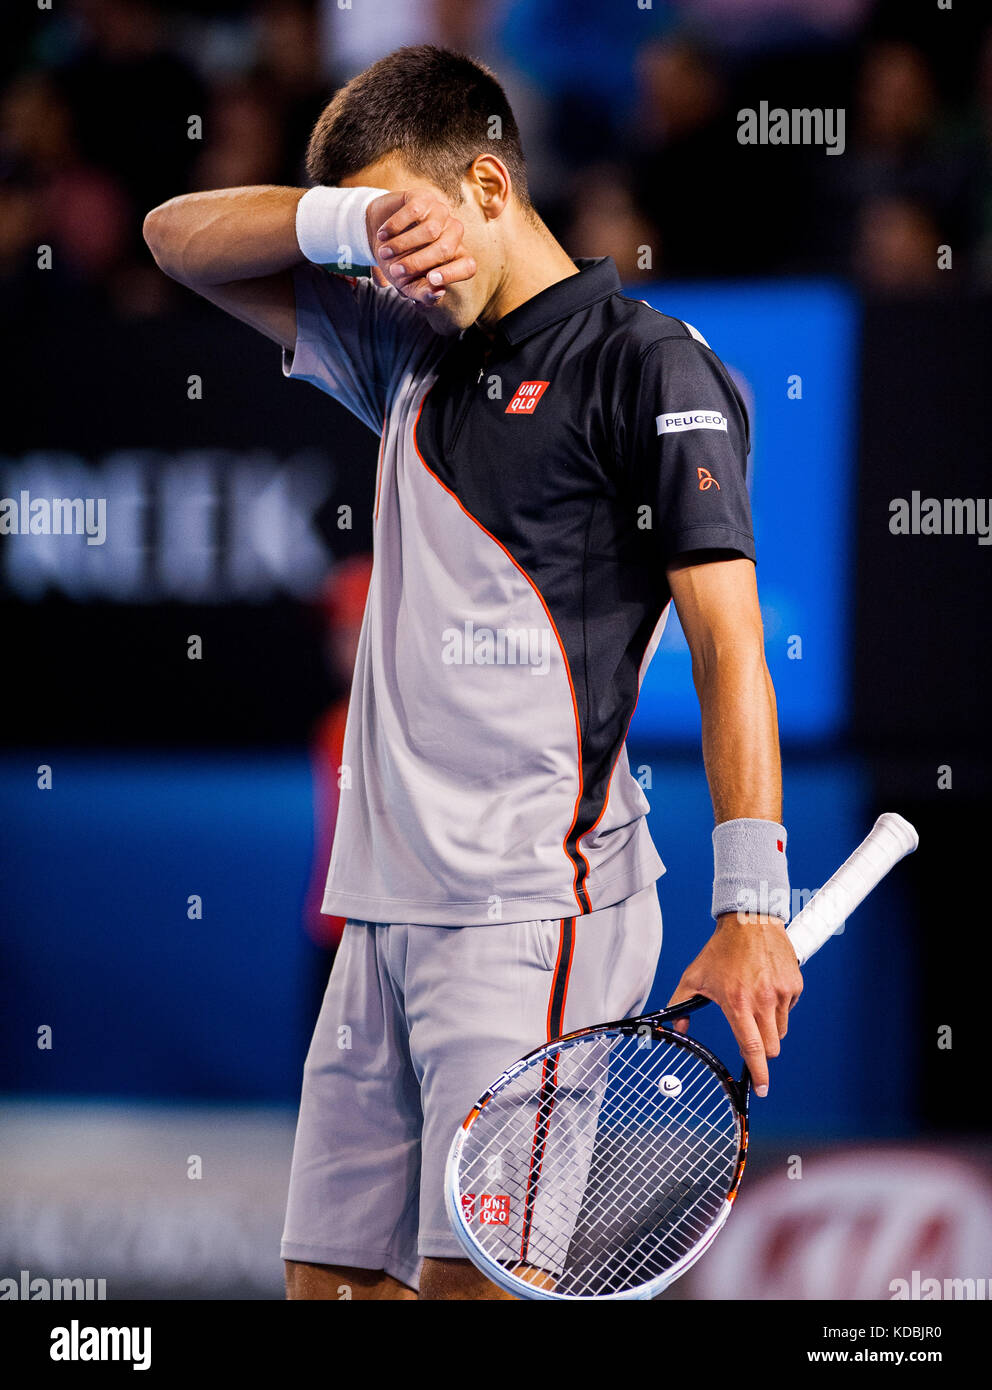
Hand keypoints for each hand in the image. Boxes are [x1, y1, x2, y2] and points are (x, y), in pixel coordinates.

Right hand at [365, 189, 476, 303]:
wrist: (379, 234)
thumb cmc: (398, 262)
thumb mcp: (408, 283)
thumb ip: (422, 293)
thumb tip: (438, 293)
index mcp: (456, 257)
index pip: (468, 266)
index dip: (453, 274)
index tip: (431, 279)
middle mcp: (454, 233)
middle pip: (445, 249)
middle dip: (416, 263)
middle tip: (394, 271)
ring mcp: (440, 212)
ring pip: (430, 231)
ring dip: (402, 245)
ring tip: (383, 253)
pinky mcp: (424, 197)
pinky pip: (413, 212)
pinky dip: (394, 226)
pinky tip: (382, 235)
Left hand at [666, 913, 802, 1096]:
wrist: (749, 920)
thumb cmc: (720, 950)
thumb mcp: (694, 977)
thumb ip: (679, 1005)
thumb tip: (674, 1029)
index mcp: (737, 1002)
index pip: (752, 1048)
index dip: (758, 1073)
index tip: (761, 1089)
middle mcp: (762, 1000)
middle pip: (771, 1047)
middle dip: (763, 1052)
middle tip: (752, 1038)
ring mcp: (782, 992)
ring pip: (780, 1030)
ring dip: (769, 1027)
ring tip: (754, 1001)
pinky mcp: (795, 985)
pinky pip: (789, 1009)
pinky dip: (779, 1007)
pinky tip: (765, 987)